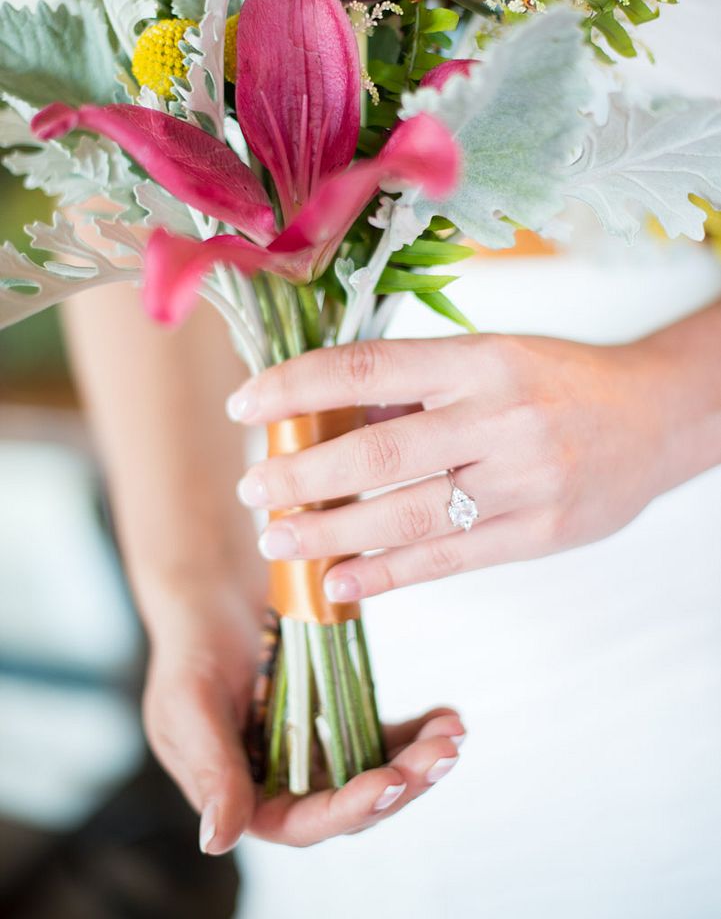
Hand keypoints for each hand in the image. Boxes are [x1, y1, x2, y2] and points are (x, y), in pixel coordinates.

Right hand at [143, 574, 463, 852]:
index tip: (391, 781)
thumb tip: (218, 841)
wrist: (211, 603)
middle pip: (355, 803)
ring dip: (419, 761)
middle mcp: (289, 787)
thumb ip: (212, 772)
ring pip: (378, 773)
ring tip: (452, 734)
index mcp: (248, 800)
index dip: (351, 808)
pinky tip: (445, 716)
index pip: (306, 822)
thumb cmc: (189, 656)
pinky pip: (385, 738)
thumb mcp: (190, 710)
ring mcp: (320, 756)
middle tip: (442, 755)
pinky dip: (416, 732)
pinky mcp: (340, 723)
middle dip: (403, 783)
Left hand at [227, 332, 685, 600]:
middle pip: (377, 451)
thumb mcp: (491, 359)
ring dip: (329, 533)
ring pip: (405, 516)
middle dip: (300, 474)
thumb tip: (325, 419)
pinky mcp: (538, 535)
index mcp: (479, 359)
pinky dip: (384, 576)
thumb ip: (416, 389)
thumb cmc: (557, 382)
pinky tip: (336, 585)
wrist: (654, 419)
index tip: (246, 406)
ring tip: (277, 540)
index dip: (296, 386)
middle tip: (252, 488)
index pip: (366, 368)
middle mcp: (499, 417)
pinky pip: (446, 562)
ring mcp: (522, 481)